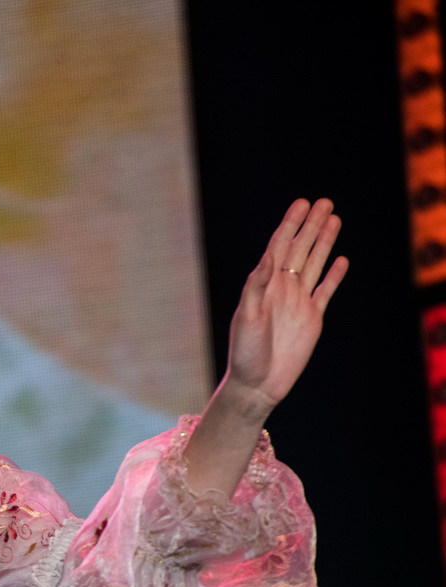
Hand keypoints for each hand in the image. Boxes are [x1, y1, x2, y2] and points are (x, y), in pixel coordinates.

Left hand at [221, 197, 348, 419]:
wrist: (257, 384)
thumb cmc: (244, 353)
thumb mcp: (245, 318)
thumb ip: (256, 288)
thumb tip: (268, 260)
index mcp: (263, 285)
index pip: (279, 247)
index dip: (290, 224)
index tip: (301, 204)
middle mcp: (281, 288)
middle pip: (300, 249)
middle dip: (310, 225)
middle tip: (323, 201)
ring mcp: (298, 301)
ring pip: (315, 264)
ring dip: (324, 241)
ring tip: (333, 218)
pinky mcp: (312, 318)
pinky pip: (326, 290)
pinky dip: (334, 275)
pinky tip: (342, 258)